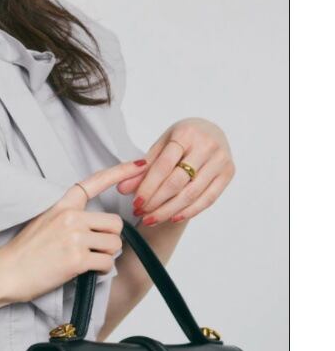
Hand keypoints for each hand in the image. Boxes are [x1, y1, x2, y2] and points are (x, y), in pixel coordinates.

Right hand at [0, 158, 150, 304]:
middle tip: (94, 249)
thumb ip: (69, 217)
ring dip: (106, 256)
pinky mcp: (76, 258)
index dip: (121, 171)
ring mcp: (74, 236)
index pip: (95, 182)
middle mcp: (70, 217)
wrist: (5, 272)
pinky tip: (85, 272)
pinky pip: (107, 263)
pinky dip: (101, 271)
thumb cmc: (24, 251)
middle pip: (115, 223)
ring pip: (115, 244)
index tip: (140, 164)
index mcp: (62, 205)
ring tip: (87, 261)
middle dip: (110, 238)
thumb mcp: (44, 221)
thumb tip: (95, 226)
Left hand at [116, 117, 235, 225]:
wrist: (210, 131)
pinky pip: (208, 199)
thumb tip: (122, 189)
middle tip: (141, 213)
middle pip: (177, 182)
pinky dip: (189, 211)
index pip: (163, 166)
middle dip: (156, 202)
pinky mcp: (229, 173)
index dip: (148, 186)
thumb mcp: (161, 146)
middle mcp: (207, 146)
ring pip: (192, 194)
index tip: (135, 202)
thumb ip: (143, 168)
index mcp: (186, 134)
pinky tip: (172, 217)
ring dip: (169, 211)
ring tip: (151, 219)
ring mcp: (221, 160)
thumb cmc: (181, 139)